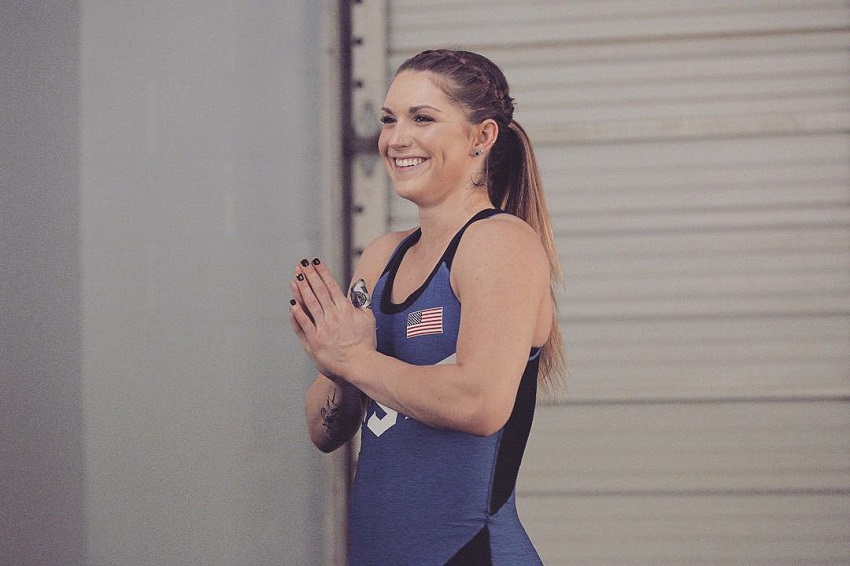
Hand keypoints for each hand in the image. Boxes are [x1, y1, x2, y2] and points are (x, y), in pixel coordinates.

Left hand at [289, 258, 375, 381]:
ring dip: (302, 289)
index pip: (331, 286)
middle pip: (319, 291)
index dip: (322, 272)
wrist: (360, 364)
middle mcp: (333, 316)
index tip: (315, 262)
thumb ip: (362, 301)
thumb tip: (360, 285)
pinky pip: (303, 324)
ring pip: (310, 304)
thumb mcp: (368, 318)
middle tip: (302, 264)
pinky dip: (297, 313)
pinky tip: (292, 302)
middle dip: (310, 275)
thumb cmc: (365, 343)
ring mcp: (323, 328)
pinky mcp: (315, 340)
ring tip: (296, 277)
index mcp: (345, 309)